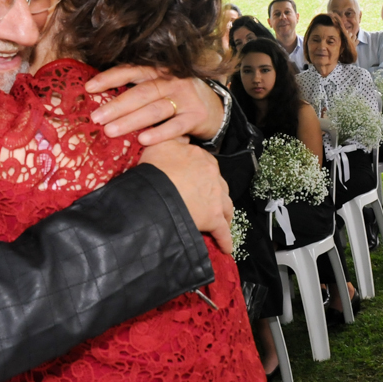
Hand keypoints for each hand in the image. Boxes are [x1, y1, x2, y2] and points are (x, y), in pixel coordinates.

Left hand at [87, 65, 223, 144]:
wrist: (214, 108)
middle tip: (96, 118)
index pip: (131, 71)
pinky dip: (159, 133)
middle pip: (141, 93)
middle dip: (116, 105)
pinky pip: (176, 126)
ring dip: (131, 120)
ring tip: (110, 131)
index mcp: (158, 71)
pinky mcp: (196, 116)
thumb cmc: (176, 98)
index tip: (88, 88)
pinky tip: (142, 140)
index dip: (109, 78)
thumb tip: (98, 100)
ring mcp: (186, 98)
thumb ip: (136, 89)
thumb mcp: (159, 86)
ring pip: (155, 109)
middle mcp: (172, 81)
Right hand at [139, 139, 234, 253]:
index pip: (206, 166)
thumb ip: (171, 139)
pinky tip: (226, 248)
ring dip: (225, 215)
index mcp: (201, 158)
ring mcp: (216, 198)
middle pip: (219, 186)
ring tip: (222, 223)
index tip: (198, 182)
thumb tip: (176, 133)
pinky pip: (223, 232)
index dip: (203, 175)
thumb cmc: (155, 168)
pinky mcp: (214, 218)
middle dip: (217, 195)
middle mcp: (213, 176)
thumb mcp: (160, 143)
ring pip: (226, 207)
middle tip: (211, 203)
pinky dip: (226, 240)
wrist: (156, 189)